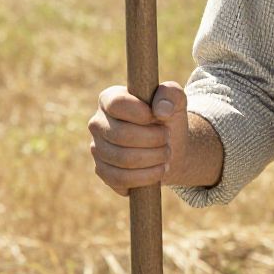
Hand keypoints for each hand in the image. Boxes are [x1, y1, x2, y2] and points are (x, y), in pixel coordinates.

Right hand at [88, 81, 187, 195]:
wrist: (169, 146)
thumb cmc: (168, 118)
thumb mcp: (176, 100)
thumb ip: (171, 94)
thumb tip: (162, 110)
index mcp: (110, 98)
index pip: (117, 103)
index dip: (141, 113)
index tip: (159, 118)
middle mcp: (98, 123)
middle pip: (121, 134)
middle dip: (153, 139)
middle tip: (168, 139)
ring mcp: (97, 148)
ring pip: (122, 159)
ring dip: (153, 158)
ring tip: (166, 153)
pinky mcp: (102, 171)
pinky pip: (120, 178)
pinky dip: (146, 177)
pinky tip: (159, 170)